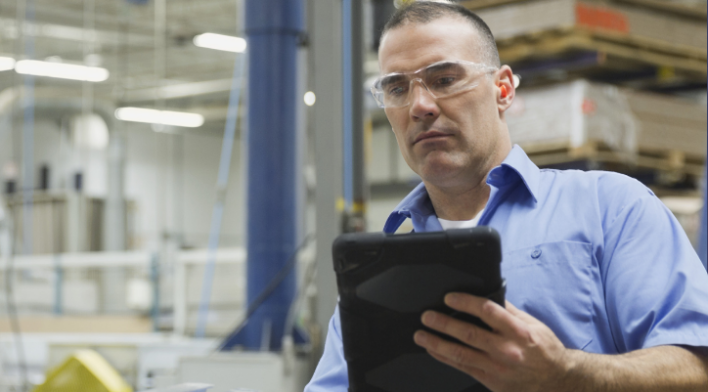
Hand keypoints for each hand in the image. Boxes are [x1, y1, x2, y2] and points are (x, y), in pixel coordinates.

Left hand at [414, 293, 576, 391]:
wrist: (557, 382)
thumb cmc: (544, 350)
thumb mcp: (532, 324)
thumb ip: (509, 311)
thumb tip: (489, 294)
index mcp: (518, 331)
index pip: (487, 311)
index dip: (465, 302)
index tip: (449, 298)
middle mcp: (506, 349)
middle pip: (469, 334)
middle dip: (444, 323)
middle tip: (427, 316)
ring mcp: (497, 367)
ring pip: (461, 354)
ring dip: (437, 343)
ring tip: (420, 334)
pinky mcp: (491, 380)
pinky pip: (463, 367)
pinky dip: (444, 358)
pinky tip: (433, 349)